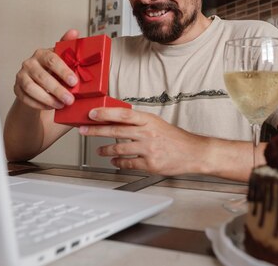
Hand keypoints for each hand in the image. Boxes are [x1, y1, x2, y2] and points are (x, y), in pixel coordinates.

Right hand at [13, 29, 79, 109]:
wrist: (40, 82)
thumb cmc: (54, 70)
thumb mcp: (63, 58)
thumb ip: (68, 46)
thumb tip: (74, 31)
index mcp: (42, 53)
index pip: (52, 60)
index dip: (63, 71)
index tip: (74, 82)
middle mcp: (29, 63)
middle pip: (42, 76)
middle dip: (57, 89)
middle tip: (70, 99)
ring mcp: (21, 76)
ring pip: (32, 88)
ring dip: (48, 99)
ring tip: (61, 105)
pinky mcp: (17, 89)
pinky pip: (26, 98)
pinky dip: (39, 104)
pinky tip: (50, 107)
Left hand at [79, 107, 206, 175]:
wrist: (193, 152)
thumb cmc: (175, 138)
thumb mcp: (157, 123)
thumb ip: (138, 122)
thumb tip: (116, 120)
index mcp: (149, 120)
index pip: (123, 113)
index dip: (105, 113)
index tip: (92, 113)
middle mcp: (147, 133)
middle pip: (116, 131)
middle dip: (96, 130)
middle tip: (83, 130)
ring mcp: (148, 149)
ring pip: (119, 149)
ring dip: (105, 150)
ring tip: (99, 150)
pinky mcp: (150, 164)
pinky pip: (128, 163)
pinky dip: (118, 163)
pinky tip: (114, 162)